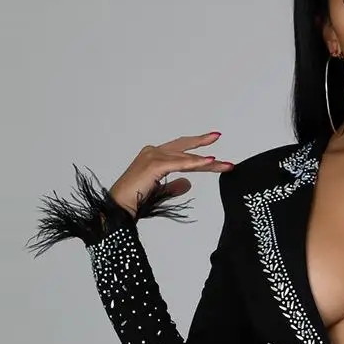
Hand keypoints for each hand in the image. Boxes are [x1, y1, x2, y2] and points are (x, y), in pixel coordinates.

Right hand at [108, 131, 232, 216]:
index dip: (196, 150)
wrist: (120, 206)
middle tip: (217, 137)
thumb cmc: (136, 201)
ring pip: (185, 157)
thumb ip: (175, 186)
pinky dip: (195, 163)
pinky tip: (208, 162)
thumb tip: (188, 183)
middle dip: (202, 143)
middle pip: (184, 149)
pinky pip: (180, 164)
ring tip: (224, 164)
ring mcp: (153, 156)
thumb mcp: (161, 192)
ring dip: (205, 161)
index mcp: (154, 156)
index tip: (213, 152)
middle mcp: (153, 152)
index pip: (180, 152)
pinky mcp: (155, 165)